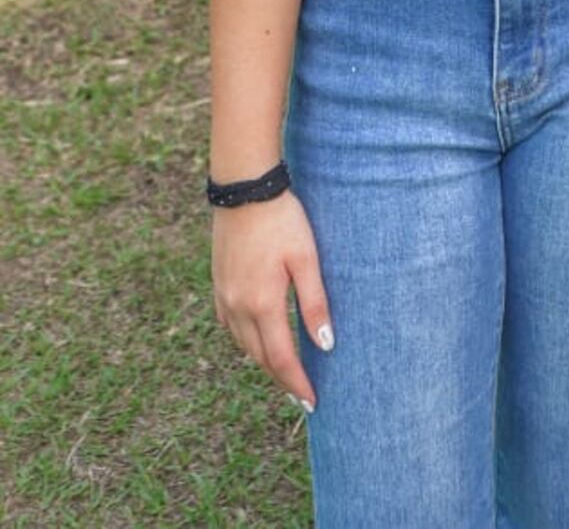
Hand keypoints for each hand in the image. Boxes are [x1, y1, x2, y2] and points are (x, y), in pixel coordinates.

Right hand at [212, 190, 332, 410]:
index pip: (281, 359)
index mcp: (262, 304)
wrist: (244, 190)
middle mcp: (238, 307)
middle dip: (282, 379)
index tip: (312, 404)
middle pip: (260, 358)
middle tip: (302, 395)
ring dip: (264, 361)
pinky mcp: (218, 285)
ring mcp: (224, 297)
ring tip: (285, 372)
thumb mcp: (306, 258)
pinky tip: (259, 339)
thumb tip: (325, 345)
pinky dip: (247, 341)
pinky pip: (231, 327)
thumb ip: (315, 302)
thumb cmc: (282, 220)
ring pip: (244, 345)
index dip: (297, 384)